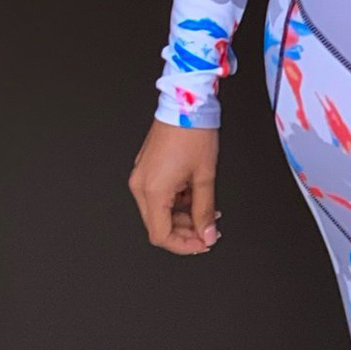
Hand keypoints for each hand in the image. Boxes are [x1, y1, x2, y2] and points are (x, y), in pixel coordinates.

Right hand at [129, 118, 222, 253]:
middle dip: (186, 232)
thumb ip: (205, 211)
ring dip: (183, 217)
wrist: (185, 105)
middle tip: (209, 230)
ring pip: (159, 212)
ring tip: (207, 212)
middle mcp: (141, 185)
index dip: (184, 245)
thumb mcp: (205, 176)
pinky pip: (158, 196)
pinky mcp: (146, 169)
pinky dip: (176, 202)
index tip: (203, 243)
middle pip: (159, 225)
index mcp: (152, 191)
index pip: (161, 235)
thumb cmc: (193, 133)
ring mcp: (141, 176)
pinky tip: (195, 196)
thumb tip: (207, 233)